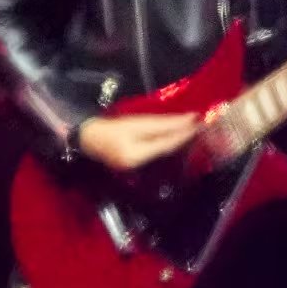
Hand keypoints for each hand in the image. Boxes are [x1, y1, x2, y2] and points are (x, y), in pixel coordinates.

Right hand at [76, 113, 199, 172]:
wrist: (86, 138)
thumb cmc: (108, 128)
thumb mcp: (136, 122)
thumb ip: (162, 123)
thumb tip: (189, 120)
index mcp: (135, 155)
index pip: (167, 144)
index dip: (184, 133)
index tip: (200, 122)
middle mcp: (138, 166)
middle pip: (166, 150)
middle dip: (183, 137)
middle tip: (200, 124)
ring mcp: (136, 168)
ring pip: (162, 153)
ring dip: (177, 141)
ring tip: (192, 129)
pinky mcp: (135, 165)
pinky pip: (155, 154)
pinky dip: (166, 144)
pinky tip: (175, 138)